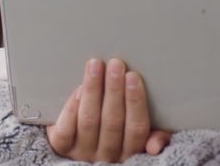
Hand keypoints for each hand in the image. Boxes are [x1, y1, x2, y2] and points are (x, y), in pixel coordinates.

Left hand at [46, 58, 170, 161]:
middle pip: (112, 121)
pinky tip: (78, 89)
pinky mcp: (62, 147)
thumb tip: (156, 145)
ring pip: (89, 121)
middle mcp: (107, 155)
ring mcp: (83, 152)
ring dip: (93, 90)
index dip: (135, 101)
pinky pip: (66, 130)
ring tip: (95, 66)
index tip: (133, 76)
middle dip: (114, 89)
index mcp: (130, 152)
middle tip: (115, 64)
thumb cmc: (118, 131)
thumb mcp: (139, 138)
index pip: (137, 128)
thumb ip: (152, 135)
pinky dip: (72, 109)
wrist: (80, 144)